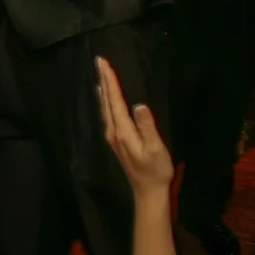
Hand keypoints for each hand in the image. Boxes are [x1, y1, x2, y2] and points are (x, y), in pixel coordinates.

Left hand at [94, 57, 175, 196]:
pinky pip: (107, 115)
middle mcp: (113, 132)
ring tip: (100, 75)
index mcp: (122, 131)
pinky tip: (105, 99)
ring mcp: (113, 137)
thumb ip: (147, 126)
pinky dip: (105, 102)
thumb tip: (139, 104)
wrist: (148, 193)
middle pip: (106, 102)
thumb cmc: (155, 170)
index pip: (114, 100)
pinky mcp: (117, 141)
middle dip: (103, 81)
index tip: (105, 63)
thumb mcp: (155, 148)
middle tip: (99, 61)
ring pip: (105, 108)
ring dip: (103, 90)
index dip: (110, 81)